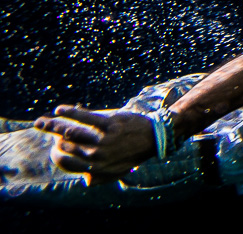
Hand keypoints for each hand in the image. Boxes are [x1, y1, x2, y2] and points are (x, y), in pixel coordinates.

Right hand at [34, 105, 155, 184]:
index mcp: (95, 167)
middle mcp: (96, 156)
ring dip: (52, 126)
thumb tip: (85, 180)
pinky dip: (70, 112)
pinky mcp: (109, 124)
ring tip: (40, 122)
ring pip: (70, 132)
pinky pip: (84, 117)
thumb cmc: (134, 153)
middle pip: (65, 146)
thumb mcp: (118, 171)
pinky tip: (59, 110)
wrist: (154, 137)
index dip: (56, 154)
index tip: (53, 146)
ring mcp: (102, 140)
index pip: (66, 163)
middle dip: (52, 137)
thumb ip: (101, 177)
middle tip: (44, 127)